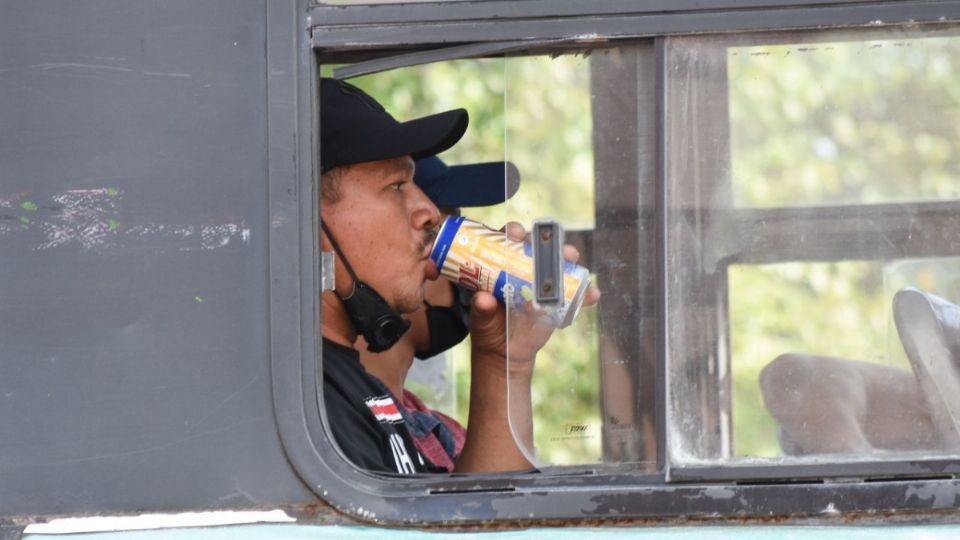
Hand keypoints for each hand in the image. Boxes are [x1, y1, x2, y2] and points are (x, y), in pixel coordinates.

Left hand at [469, 222, 600, 374]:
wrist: (506, 350)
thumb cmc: (489, 328)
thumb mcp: (481, 320)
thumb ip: (481, 309)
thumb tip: (483, 298)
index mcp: (502, 267)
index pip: (507, 242)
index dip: (512, 232)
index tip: (515, 233)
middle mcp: (525, 269)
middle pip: (537, 247)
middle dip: (547, 241)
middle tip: (550, 244)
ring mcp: (544, 285)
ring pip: (559, 266)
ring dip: (568, 259)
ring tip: (572, 259)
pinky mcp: (558, 302)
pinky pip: (575, 295)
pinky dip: (586, 294)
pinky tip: (592, 294)